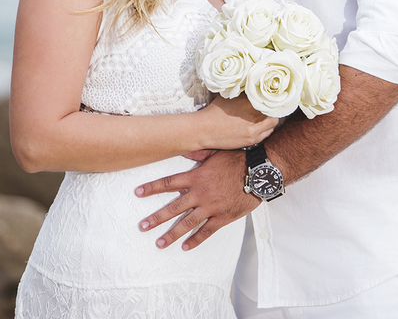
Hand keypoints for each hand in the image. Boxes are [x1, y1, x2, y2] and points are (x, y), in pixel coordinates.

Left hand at [136, 148, 258, 249]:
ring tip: (159, 243)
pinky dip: (196, 240)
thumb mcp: (216, 153)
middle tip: (142, 226)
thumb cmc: (239, 160)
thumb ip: (198, 154)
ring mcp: (211, 207)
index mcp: (197, 177)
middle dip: (156, 218)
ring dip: (172, 234)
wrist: (260, 172)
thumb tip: (182, 149)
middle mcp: (200, 194)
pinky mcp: (223, 217)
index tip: (138, 193)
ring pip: (187, 223)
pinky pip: (207, 231)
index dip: (152, 188)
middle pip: (173, 208)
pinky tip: (185, 247)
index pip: (169, 183)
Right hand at [197, 94, 278, 150]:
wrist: (204, 130)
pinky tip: (260, 124)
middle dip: (273, 108)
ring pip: (273, 124)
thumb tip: (255, 88)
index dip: (272, 98)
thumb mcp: (230, 96)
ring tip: (266, 115)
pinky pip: (267, 134)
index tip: (272, 96)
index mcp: (250, 105)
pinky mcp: (251, 140)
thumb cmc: (215, 111)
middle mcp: (255, 118)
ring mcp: (254, 131)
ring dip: (271, 118)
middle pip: (275, 112)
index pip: (270, 100)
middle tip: (271, 106)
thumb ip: (244, 93)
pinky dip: (266, 129)